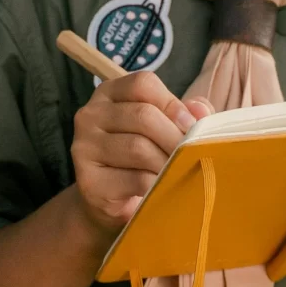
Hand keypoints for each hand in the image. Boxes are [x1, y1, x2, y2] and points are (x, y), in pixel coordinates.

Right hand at [70, 71, 211, 231]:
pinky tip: (163, 187)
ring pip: (139, 147)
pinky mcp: (90, 182)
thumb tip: (201, 110)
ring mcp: (84, 148)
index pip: (142, 84)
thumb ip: (184, 114)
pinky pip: (136, 178)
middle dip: (175, 136)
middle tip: (193, 153)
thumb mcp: (163, 128)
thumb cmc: (142, 159)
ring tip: (179, 170)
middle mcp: (90, 115)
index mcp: (109, 94)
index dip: (172, 103)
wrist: (110, 203)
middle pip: (143, 115)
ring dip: (168, 162)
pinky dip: (158, 183)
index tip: (191, 124)